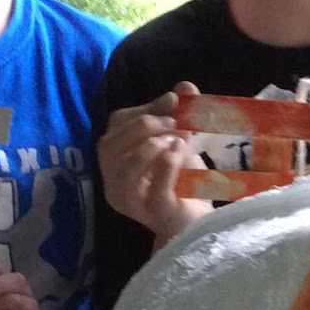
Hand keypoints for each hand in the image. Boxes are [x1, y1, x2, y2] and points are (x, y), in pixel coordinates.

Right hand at [98, 79, 211, 242]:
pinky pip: (150, 186)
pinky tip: (179, 151)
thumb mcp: (179, 142)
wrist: (199, 222)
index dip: (143, 109)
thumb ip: (179, 115)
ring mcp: (128, 199)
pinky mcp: (151, 212)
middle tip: (176, 122)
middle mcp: (113, 180)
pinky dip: (165, 163)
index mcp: (115, 159)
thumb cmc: (184, 181)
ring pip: (122, 166)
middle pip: (110, 143)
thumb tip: (185, 87)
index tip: (173, 101)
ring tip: (177, 138)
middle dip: (145, 125)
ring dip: (150, 144)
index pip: (116, 124)